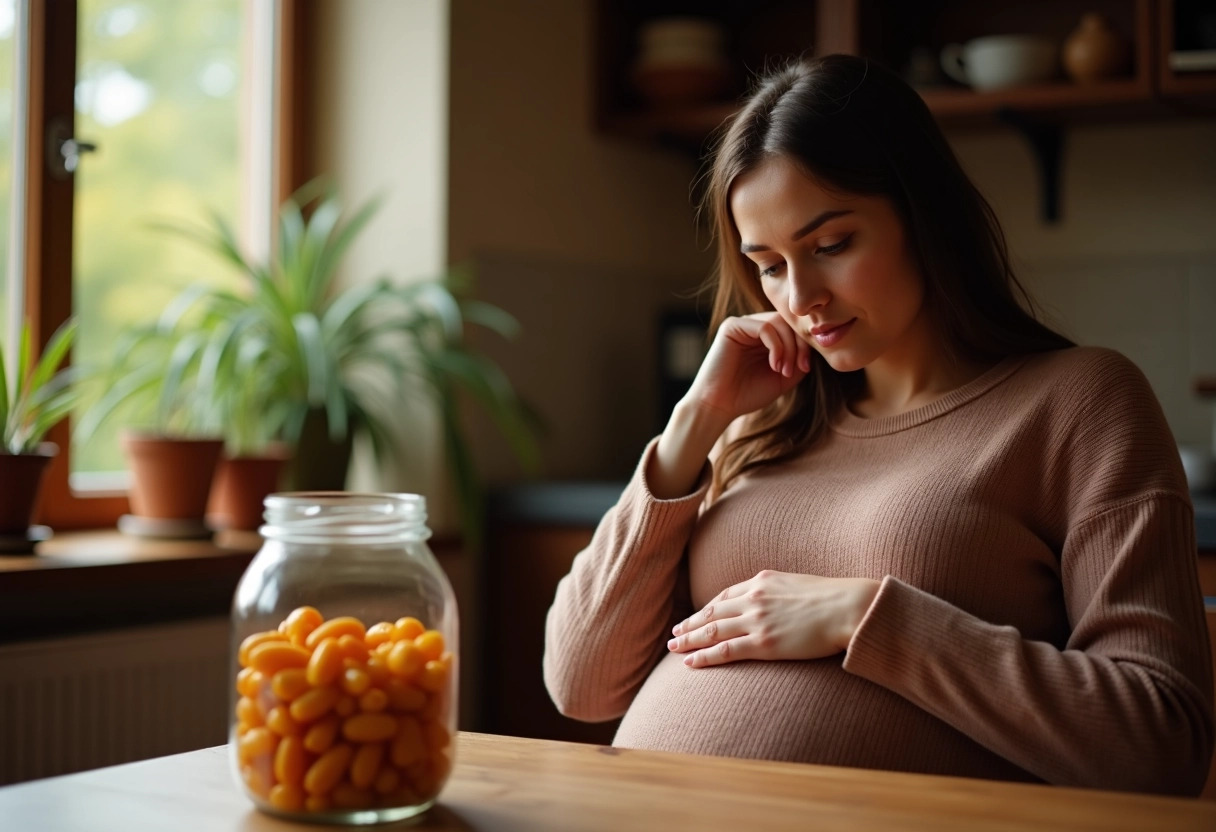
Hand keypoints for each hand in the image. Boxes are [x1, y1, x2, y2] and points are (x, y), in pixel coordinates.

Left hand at [667, 571, 880, 667]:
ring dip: (689, 640)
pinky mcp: (763, 643)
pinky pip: (724, 650)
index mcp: (761, 581)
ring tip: (674, 647)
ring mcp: (756, 620)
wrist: (848, 607)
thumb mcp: (798, 584)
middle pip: (711, 612)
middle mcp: (753, 598)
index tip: (696, 616)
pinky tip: (690, 662)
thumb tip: (775, 602)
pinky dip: (704, 656)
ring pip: (711, 631)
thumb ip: (778, 592)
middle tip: (674, 633)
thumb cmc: (833, 598)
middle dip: (690, 624)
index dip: (706, 609)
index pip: (724, 596)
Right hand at [686, 312, 810, 422]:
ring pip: (778, 322)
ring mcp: (742, 324)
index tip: (806, 367)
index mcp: (763, 337)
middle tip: (798, 368)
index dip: (804, 344)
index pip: (792, 328)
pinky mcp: (732, 326)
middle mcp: (752, 326)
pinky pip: (765, 327)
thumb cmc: (748, 394)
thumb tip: (814, 343)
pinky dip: (776, 346)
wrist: (719, 406)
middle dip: (798, 345)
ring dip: (788, 348)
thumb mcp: (784, 377)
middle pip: (787, 322)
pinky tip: (774, 365)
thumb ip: (799, 359)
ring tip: (784, 371)